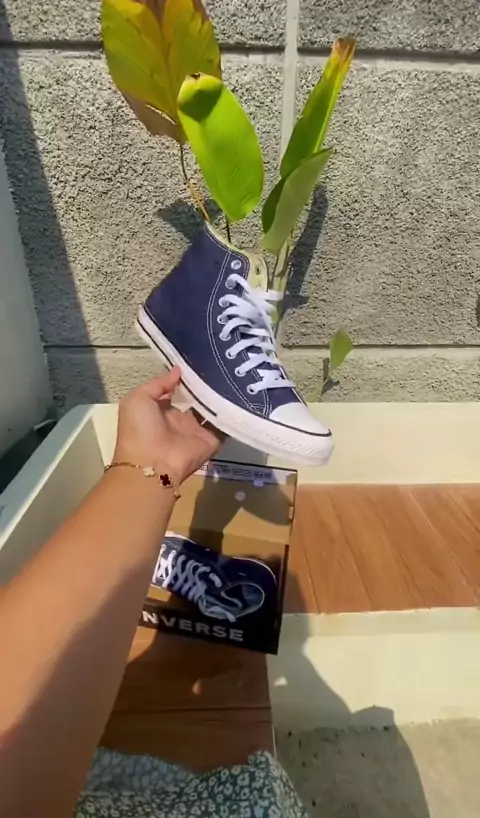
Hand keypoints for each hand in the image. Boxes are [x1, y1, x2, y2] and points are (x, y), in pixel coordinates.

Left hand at [113, 368, 223, 485]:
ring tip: (234, 374)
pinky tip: (241, 394)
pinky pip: (225, 424)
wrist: (153, 463)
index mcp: (162, 409)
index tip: (202, 359)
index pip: (178, 390)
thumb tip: (179, 370)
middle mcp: (181, 419)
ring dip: (222, 395)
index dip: (187, 376)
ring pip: (213, 409)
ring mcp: (198, 430)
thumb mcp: (138, 399)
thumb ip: (159, 383)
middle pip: (198, 398)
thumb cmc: (140, 429)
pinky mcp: (212, 440)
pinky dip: (233, 412)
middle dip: (208, 384)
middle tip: (222, 364)